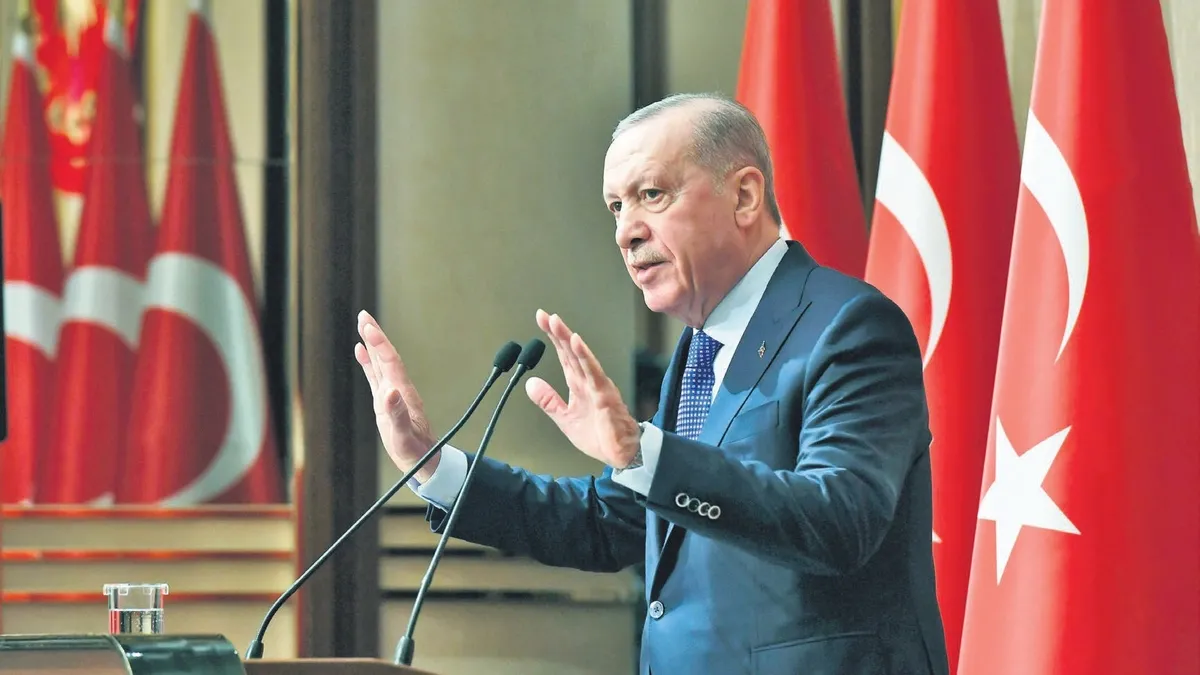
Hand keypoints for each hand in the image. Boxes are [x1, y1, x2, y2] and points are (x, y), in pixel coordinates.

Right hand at [354, 310, 438, 479]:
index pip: (390, 362)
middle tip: (363, 315)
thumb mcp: (404, 438)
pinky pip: (375, 376)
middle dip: (375, 335)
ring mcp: (392, 393)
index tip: (368, 327)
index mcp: (403, 393)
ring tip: (362, 324)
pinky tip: (360, 350)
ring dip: (372, 343)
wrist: (424, 460)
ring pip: (380, 362)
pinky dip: (368, 361)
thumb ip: (397, 416)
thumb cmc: (415, 452)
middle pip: (386, 355)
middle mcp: (398, 388)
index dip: (379, 344)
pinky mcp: (386, 401)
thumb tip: (390, 392)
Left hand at [525, 309, 641, 467]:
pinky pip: (594, 374)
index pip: (564, 356)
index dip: (553, 338)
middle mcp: (589, 381)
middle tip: (546, 316)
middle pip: (571, 352)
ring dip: (570, 341)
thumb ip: (548, 401)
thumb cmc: (600, 436)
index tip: (542, 320)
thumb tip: (530, 383)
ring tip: (558, 325)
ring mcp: (598, 387)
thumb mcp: (565, 419)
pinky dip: (585, 358)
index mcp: (579, 385)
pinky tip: (577, 345)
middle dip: (559, 333)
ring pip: (582, 358)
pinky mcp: (605, 396)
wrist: (622, 455)